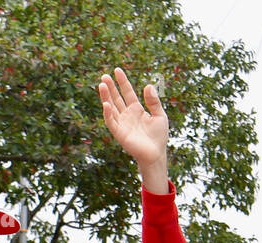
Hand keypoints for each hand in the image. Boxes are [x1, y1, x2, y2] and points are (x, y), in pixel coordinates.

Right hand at [99, 67, 169, 193]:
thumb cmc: (159, 136)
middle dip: (110, 87)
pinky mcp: (119, 133)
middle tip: (104, 76)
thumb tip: (148, 85)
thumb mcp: (160, 115)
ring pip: (111, 107)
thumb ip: (154, 101)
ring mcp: (122, 123)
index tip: (117, 70)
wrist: (156, 154)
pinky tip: (106, 104)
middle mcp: (127, 115)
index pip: (127, 92)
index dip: (122, 82)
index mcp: (136, 109)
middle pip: (116, 98)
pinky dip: (108, 113)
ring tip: (102, 85)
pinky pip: (111, 121)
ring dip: (106, 97)